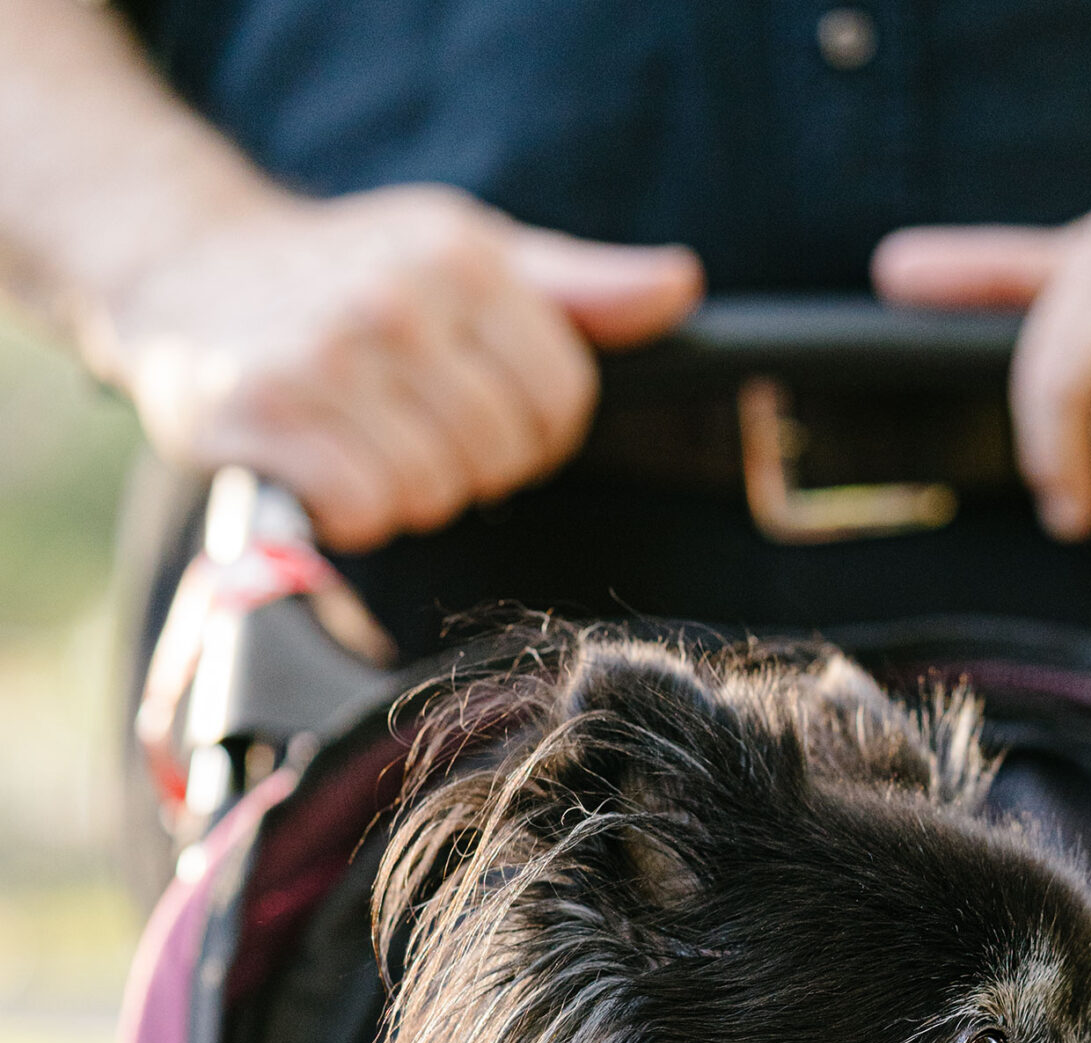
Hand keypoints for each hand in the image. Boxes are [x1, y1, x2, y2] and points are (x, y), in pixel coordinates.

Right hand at [78, 181, 703, 550]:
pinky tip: (318, 469)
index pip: (563, 399)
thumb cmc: (347, 276)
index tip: (476, 409)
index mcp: (463, 256)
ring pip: (433, 491)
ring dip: (400, 491)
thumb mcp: (467, 257)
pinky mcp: (265, 412)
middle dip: (461, 463)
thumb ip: (579, 290)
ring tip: (355, 438)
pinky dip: (346, 513)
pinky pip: (364, 511)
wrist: (187, 272)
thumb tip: (678, 289)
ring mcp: (326, 355)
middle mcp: (396, 299)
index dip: (530, 430)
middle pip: (500, 456)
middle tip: (402, 423)